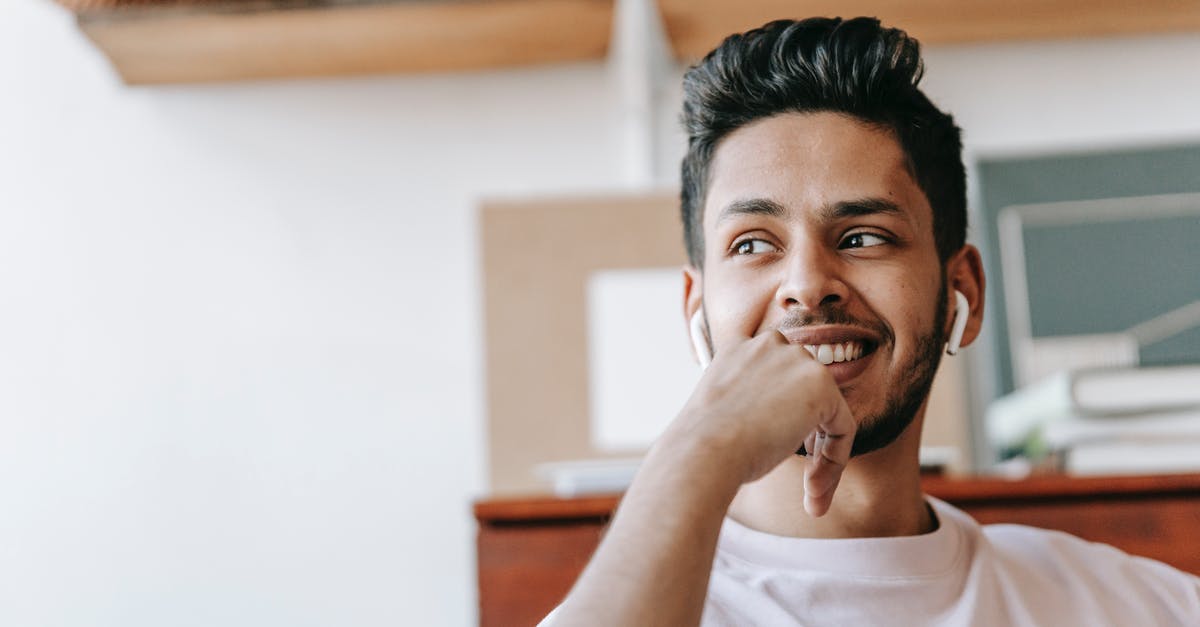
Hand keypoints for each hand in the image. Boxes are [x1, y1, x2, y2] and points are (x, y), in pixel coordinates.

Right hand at [666, 327, 856, 516]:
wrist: (703, 451)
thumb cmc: (704, 444)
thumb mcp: (721, 409)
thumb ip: (750, 402)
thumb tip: (774, 422)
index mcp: (739, 346)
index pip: (777, 370)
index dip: (783, 408)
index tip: (775, 447)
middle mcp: (770, 344)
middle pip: (805, 391)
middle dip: (806, 433)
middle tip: (803, 476)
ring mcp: (798, 361)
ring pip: (827, 411)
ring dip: (822, 454)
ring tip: (809, 491)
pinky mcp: (822, 386)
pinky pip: (843, 428)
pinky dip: (834, 461)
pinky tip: (814, 488)